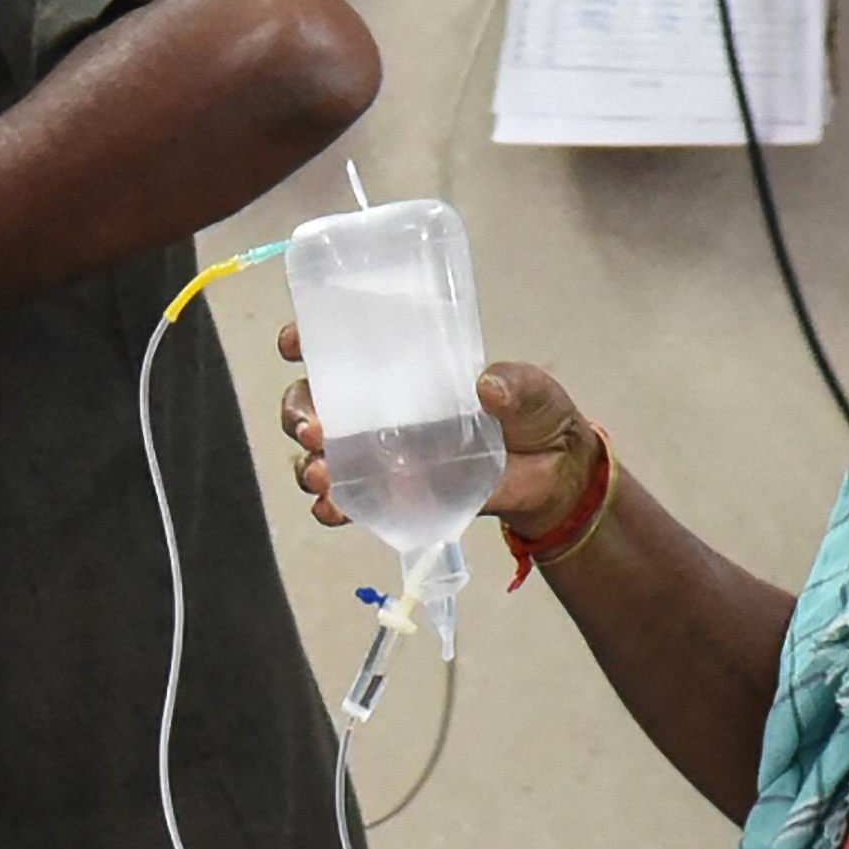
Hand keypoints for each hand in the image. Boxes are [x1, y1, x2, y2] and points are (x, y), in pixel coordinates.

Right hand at [277, 327, 600, 541]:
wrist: (552, 475)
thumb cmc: (533, 416)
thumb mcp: (529, 388)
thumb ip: (514, 384)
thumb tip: (488, 386)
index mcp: (398, 370)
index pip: (337, 347)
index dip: (305, 339)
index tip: (296, 343)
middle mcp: (373, 410)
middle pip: (309, 404)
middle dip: (298, 413)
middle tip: (314, 428)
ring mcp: (375, 455)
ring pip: (318, 456)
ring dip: (309, 466)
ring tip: (324, 476)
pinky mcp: (388, 496)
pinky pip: (346, 502)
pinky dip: (333, 507)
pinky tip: (335, 509)